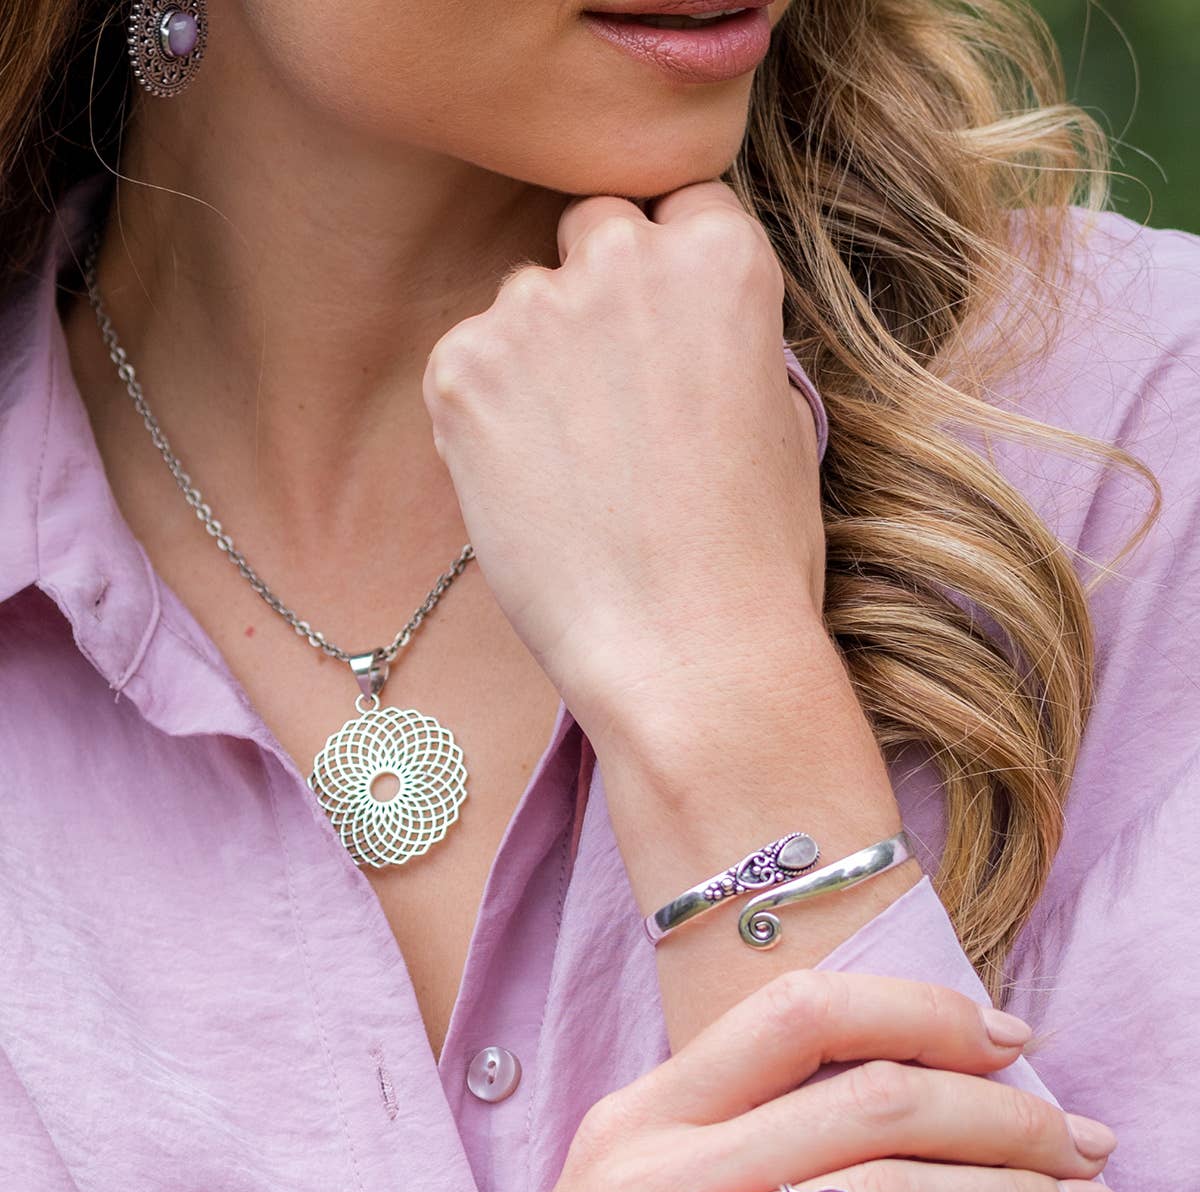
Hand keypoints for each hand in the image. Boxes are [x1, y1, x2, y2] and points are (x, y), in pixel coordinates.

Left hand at [421, 180, 823, 745]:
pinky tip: (527, 484)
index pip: (677, 207)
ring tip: (572, 464)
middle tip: (609, 396)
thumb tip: (678, 324)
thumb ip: (724, 336)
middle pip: (589, 231)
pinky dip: (484, 411)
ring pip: (521, 302)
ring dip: (537, 357)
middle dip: (597, 290)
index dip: (667, 272)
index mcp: (722, 258)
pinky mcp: (463, 369)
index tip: (659, 329)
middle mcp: (626, 256)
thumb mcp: (778, 414)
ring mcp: (535, 307)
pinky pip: (466, 363)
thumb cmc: (754, 552)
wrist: (689, 651)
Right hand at [547, 970, 1114, 1191]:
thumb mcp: (652, 1176)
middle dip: (1000, 1112)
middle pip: (871, 1101)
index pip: (798, 1013)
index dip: (919, 1010)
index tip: (1006, 1034)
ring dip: (1007, 1190)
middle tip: (1076, 1137)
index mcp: (641, 1118)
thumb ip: (741, 1122)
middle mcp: (663, 1173)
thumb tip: (911, 1079)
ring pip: (894, 1189)